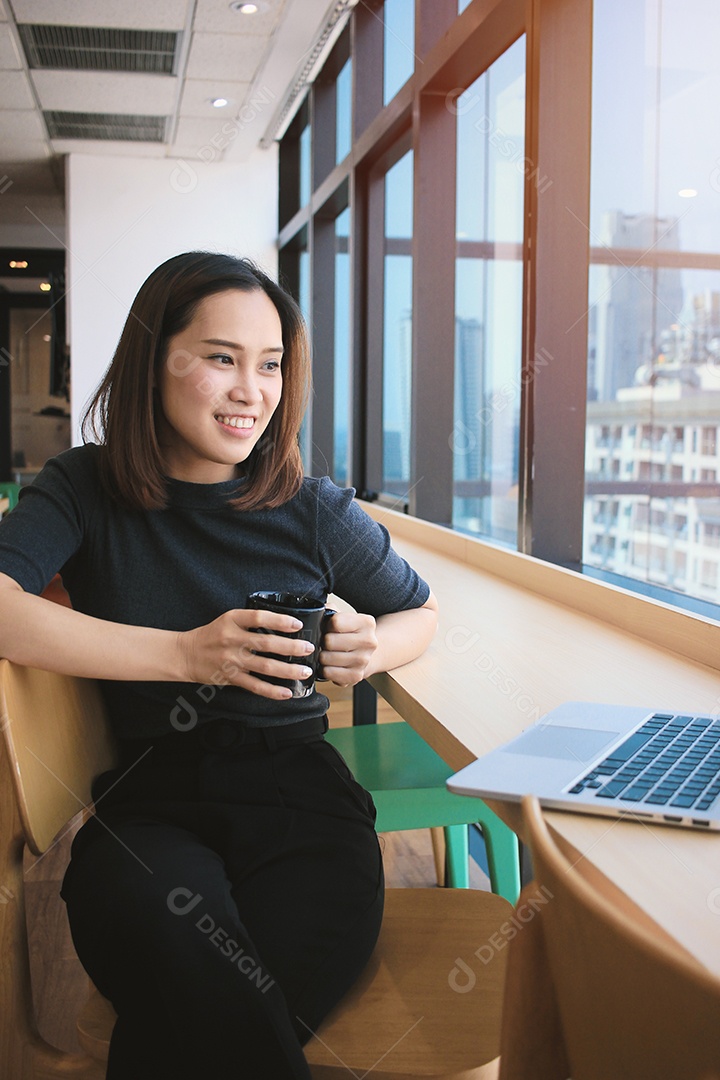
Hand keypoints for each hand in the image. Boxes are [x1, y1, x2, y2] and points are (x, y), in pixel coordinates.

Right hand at [178, 608, 315, 699]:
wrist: (186, 654)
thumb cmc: (212, 635)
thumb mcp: (228, 620)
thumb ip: (250, 621)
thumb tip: (283, 625)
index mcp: (232, 620)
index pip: (259, 618)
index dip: (280, 621)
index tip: (297, 624)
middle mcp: (232, 639)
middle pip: (266, 643)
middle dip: (291, 647)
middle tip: (309, 648)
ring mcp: (231, 660)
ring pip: (265, 666)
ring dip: (288, 670)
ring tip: (305, 671)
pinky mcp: (230, 677)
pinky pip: (255, 686)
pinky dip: (272, 691)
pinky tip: (287, 692)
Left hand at [320, 612, 377, 686]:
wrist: (368, 654)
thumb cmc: (351, 635)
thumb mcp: (345, 617)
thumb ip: (330, 611)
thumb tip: (315, 612)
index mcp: (366, 623)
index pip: (336, 622)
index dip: (327, 625)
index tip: (329, 628)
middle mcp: (368, 642)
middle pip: (330, 641)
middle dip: (323, 642)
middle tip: (327, 643)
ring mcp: (363, 660)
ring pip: (327, 658)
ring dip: (322, 656)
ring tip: (328, 653)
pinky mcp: (356, 675)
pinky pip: (329, 672)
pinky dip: (325, 669)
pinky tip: (331, 665)